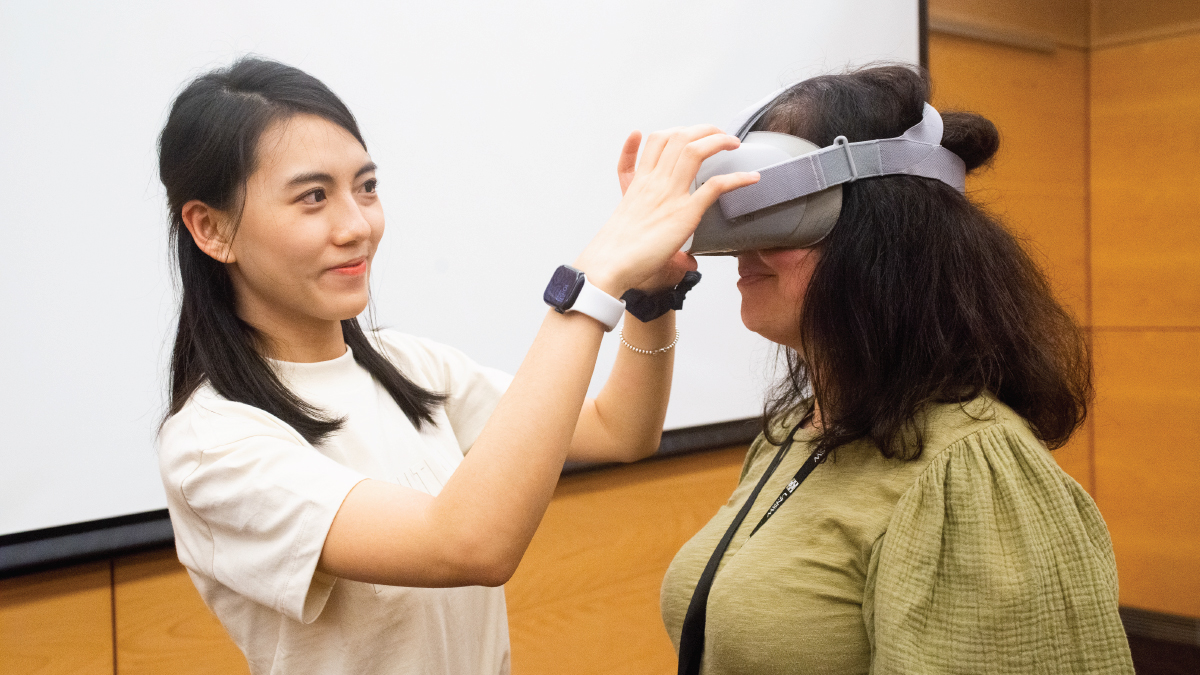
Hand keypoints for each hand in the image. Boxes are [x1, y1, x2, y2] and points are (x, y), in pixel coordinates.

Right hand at [575, 126, 758, 296]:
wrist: (609, 263)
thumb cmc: (616, 251)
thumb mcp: (630, 228)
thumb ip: (651, 230)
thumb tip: (680, 254)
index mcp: (639, 183)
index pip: (654, 142)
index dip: (673, 131)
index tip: (688, 134)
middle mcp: (654, 183)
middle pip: (678, 137)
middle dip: (703, 129)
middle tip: (719, 134)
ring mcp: (669, 195)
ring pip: (695, 151)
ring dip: (719, 141)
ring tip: (733, 143)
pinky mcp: (684, 213)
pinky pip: (714, 186)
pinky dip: (736, 179)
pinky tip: (751, 178)